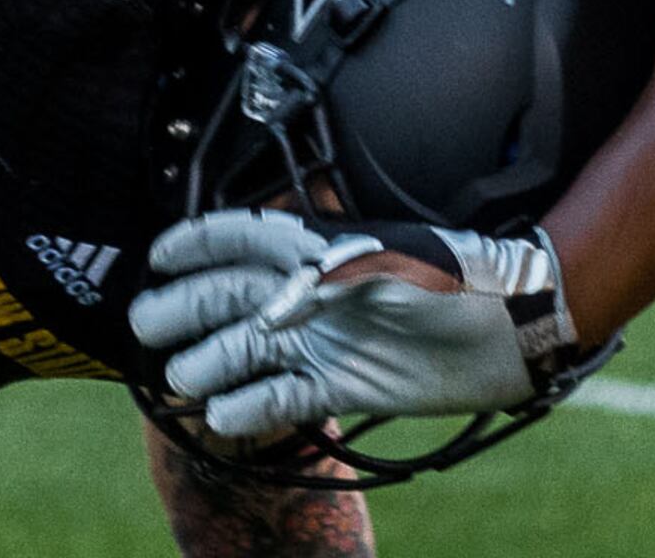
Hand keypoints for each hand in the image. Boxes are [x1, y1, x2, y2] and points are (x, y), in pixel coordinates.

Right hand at [128, 210, 574, 441]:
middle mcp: (312, 295)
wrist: (508, 328)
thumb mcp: (392, 263)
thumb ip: (327, 280)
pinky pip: (282, 396)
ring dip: (210, 363)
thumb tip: (270, 310)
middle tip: (146, 326)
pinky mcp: (339, 383)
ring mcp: (322, 340)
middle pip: (230, 298)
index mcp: (320, 249)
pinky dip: (251, 408)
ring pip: (247, 351)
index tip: (159, 255)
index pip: (245, 237)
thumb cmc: (455, 276)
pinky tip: (224, 416)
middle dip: (185, 308)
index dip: (199, 242)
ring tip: (180, 380)